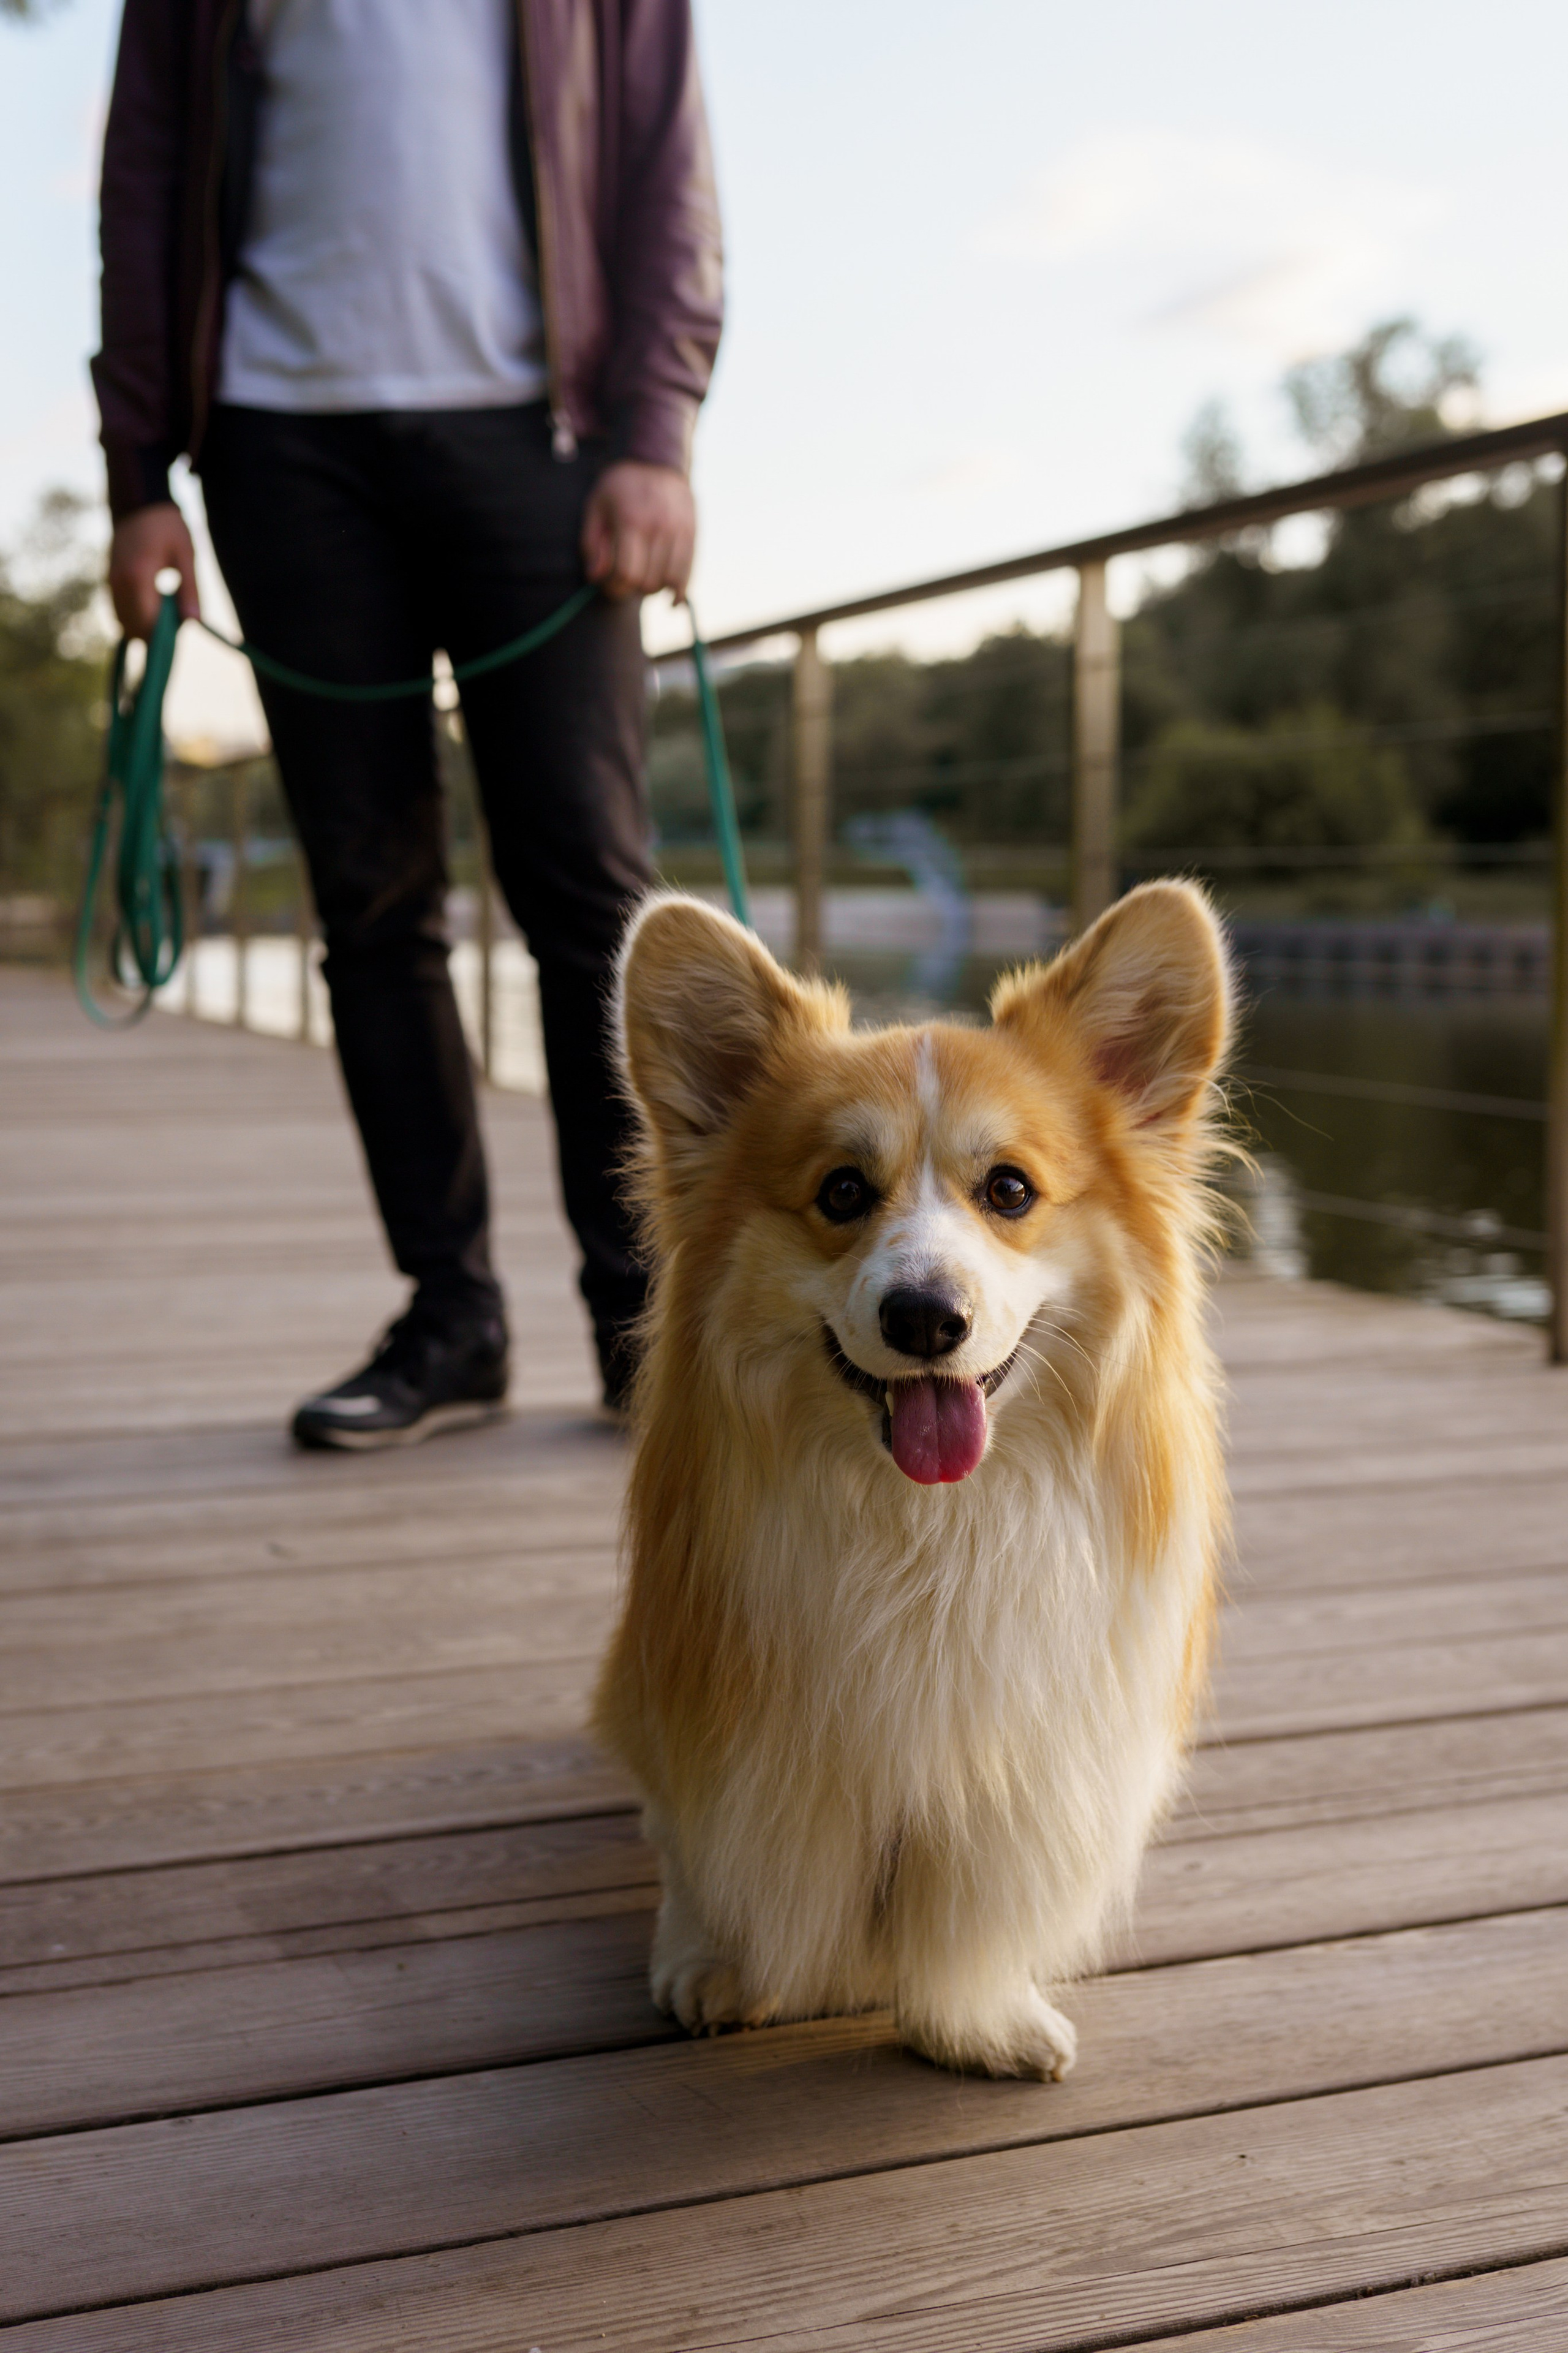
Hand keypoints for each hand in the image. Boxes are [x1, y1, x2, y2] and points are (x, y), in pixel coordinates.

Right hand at [107, 502, 200, 639]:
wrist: (138, 503)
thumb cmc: (167, 526)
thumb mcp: (187, 555)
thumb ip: (190, 590)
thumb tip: (194, 623)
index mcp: (138, 576)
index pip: (146, 623)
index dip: (164, 635)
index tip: (182, 628)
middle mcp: (118, 582)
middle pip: (133, 627)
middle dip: (154, 632)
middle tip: (176, 617)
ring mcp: (110, 582)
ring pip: (123, 622)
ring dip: (144, 624)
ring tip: (166, 607)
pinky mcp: (108, 580)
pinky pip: (118, 610)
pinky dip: (135, 615)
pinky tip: (153, 601)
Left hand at [581, 461, 694, 600]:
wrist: (655, 458)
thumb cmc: (619, 486)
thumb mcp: (595, 508)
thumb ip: (591, 544)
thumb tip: (596, 577)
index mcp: (632, 521)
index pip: (627, 574)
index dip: (615, 588)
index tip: (609, 586)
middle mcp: (659, 527)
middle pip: (648, 582)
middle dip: (633, 589)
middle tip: (625, 579)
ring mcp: (679, 531)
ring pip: (670, 582)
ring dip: (654, 589)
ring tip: (644, 579)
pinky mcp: (692, 533)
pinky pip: (689, 572)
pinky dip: (680, 590)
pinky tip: (672, 598)